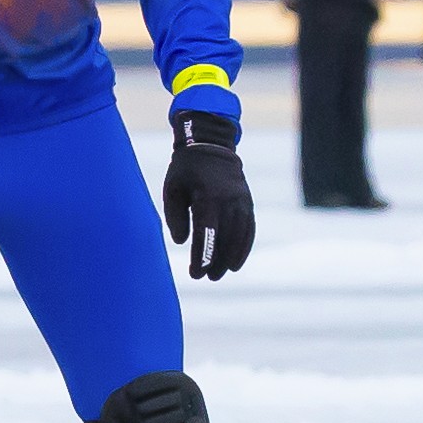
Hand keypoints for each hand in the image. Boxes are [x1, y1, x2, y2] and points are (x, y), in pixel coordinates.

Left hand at [160, 112, 253, 279]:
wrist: (211, 145)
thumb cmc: (186, 169)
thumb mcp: (172, 189)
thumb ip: (176, 217)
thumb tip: (182, 242)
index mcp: (208, 196)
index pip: (207, 233)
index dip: (202, 255)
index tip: (196, 273)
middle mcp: (229, 200)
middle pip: (226, 238)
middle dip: (217, 261)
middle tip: (207, 277)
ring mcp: (242, 201)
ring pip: (240, 236)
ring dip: (231, 257)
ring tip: (220, 273)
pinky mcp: (248, 202)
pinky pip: (249, 228)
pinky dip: (244, 246)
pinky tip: (236, 261)